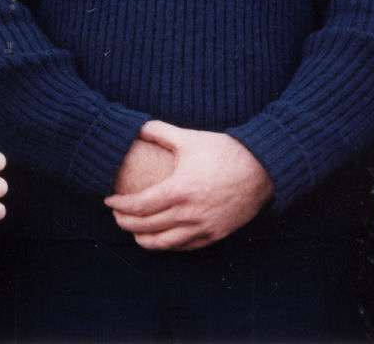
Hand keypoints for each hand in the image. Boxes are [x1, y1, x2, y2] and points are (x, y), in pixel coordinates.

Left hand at [104, 120, 272, 250]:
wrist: (263, 168)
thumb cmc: (226, 151)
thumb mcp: (190, 138)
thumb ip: (160, 132)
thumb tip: (136, 127)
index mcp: (180, 190)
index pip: (139, 206)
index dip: (119, 206)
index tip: (109, 201)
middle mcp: (190, 213)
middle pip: (146, 227)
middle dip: (125, 223)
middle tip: (116, 216)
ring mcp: (204, 227)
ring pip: (164, 244)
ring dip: (143, 240)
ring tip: (134, 232)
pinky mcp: (216, 234)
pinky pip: (185, 247)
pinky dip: (168, 244)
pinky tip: (161, 237)